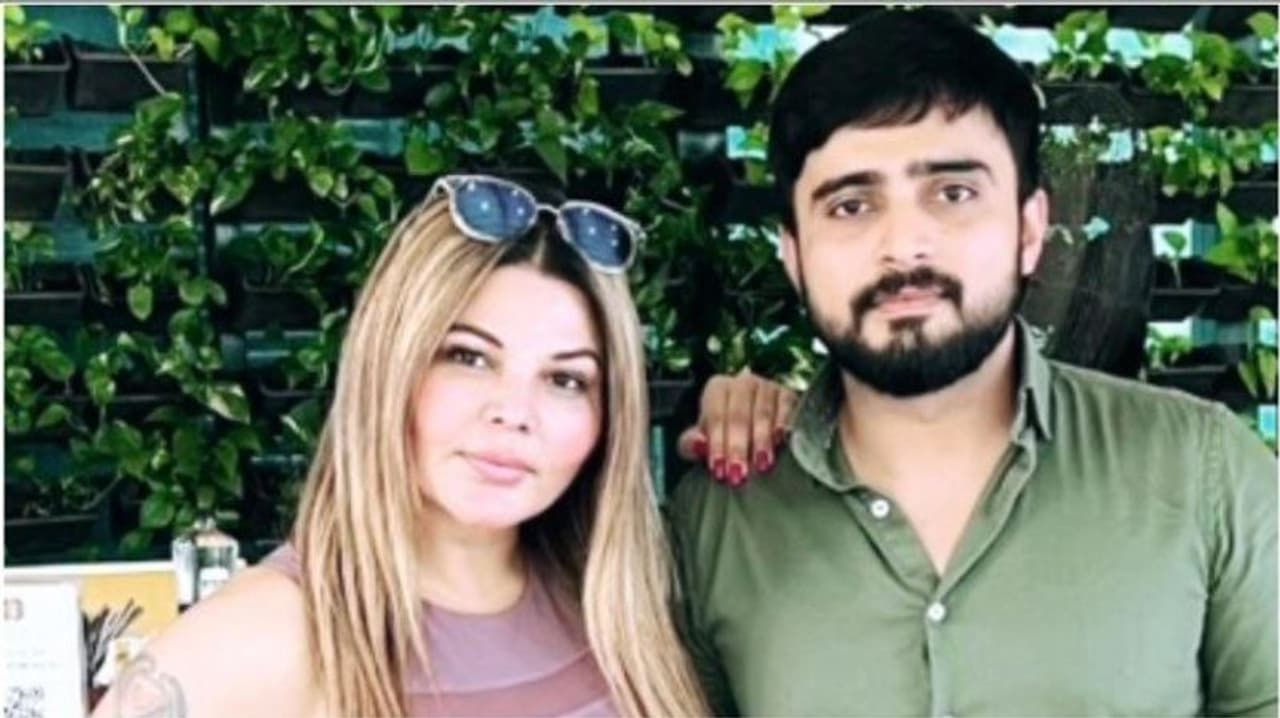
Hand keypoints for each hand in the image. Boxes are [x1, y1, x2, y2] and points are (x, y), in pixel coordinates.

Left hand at [677, 368, 796, 486]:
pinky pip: (786, 409)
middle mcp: (743, 383)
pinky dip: (783, 425)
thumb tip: (699, 445)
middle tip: (738, 474)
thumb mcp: (701, 438)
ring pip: (763, 414)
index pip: (715, 417)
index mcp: (718, 388)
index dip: (717, 444)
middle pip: (739, 416)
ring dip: (761, 441)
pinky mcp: (788, 395)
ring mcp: (767, 387)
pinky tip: (781, 442)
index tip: (719, 470)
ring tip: (761, 466)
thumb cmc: (722, 432)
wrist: (751, 422)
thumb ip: (691, 444)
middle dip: (738, 448)